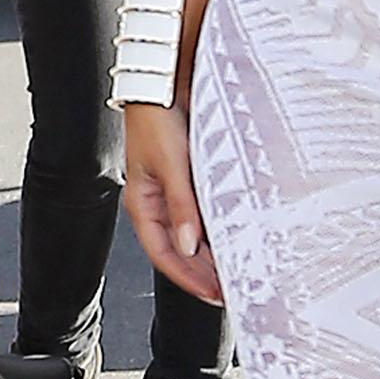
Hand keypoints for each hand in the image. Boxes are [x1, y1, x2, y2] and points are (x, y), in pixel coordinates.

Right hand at [123, 99, 222, 307]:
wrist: (164, 85)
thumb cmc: (157, 119)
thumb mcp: (170, 164)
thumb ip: (181, 204)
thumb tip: (188, 244)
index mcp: (143, 205)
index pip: (163, 254)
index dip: (187, 278)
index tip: (211, 293)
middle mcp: (158, 203)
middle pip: (179, 250)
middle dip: (202, 273)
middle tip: (231, 290)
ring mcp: (174, 193)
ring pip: (192, 235)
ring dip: (212, 255)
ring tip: (236, 272)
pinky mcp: (190, 181)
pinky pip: (204, 214)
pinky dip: (218, 229)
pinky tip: (236, 238)